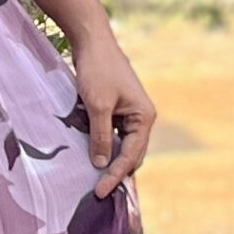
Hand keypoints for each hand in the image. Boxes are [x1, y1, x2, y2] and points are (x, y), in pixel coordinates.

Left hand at [68, 22, 156, 199]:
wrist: (91, 40)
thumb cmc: (98, 70)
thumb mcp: (98, 106)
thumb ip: (101, 137)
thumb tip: (101, 164)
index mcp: (144, 117)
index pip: (132, 155)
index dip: (115, 175)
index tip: (100, 192)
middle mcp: (141, 117)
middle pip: (130, 154)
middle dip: (115, 171)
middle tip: (96, 192)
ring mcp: (128, 113)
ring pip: (120, 145)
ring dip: (108, 160)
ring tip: (92, 179)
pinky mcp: (115, 108)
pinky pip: (110, 134)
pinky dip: (101, 145)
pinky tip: (89, 156)